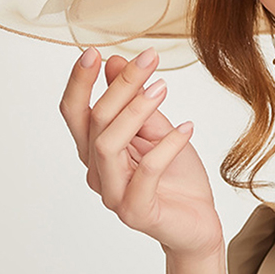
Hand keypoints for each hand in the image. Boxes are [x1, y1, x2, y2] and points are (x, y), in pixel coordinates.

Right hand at [59, 47, 224, 260]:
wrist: (198, 222)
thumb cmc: (176, 176)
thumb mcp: (158, 130)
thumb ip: (136, 102)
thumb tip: (114, 62)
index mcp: (96, 150)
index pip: (76, 112)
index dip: (80, 82)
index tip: (95, 51)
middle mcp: (97, 172)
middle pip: (95, 121)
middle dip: (121, 85)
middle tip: (150, 58)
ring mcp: (113, 194)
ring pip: (109, 144)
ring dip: (135, 110)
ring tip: (163, 87)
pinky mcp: (136, 211)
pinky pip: (147, 172)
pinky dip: (167, 145)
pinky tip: (187, 127)